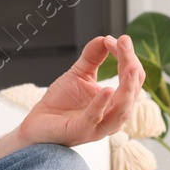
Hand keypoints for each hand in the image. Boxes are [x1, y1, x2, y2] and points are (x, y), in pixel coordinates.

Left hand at [19, 34, 146, 147]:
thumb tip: (106, 38)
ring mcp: (98, 126)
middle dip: (131, 67)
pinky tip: (107, 89)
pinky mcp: (80, 131)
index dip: (128, 57)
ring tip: (129, 67)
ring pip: (121, 110)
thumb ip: (92, 57)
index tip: (120, 39)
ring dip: (127, 87)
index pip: (132, 79)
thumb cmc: (60, 103)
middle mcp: (112, 116)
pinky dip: (101, 104)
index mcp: (115, 102)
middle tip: (125, 43)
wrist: (37, 124)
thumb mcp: (78, 74)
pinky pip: (95, 118)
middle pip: (131, 92)